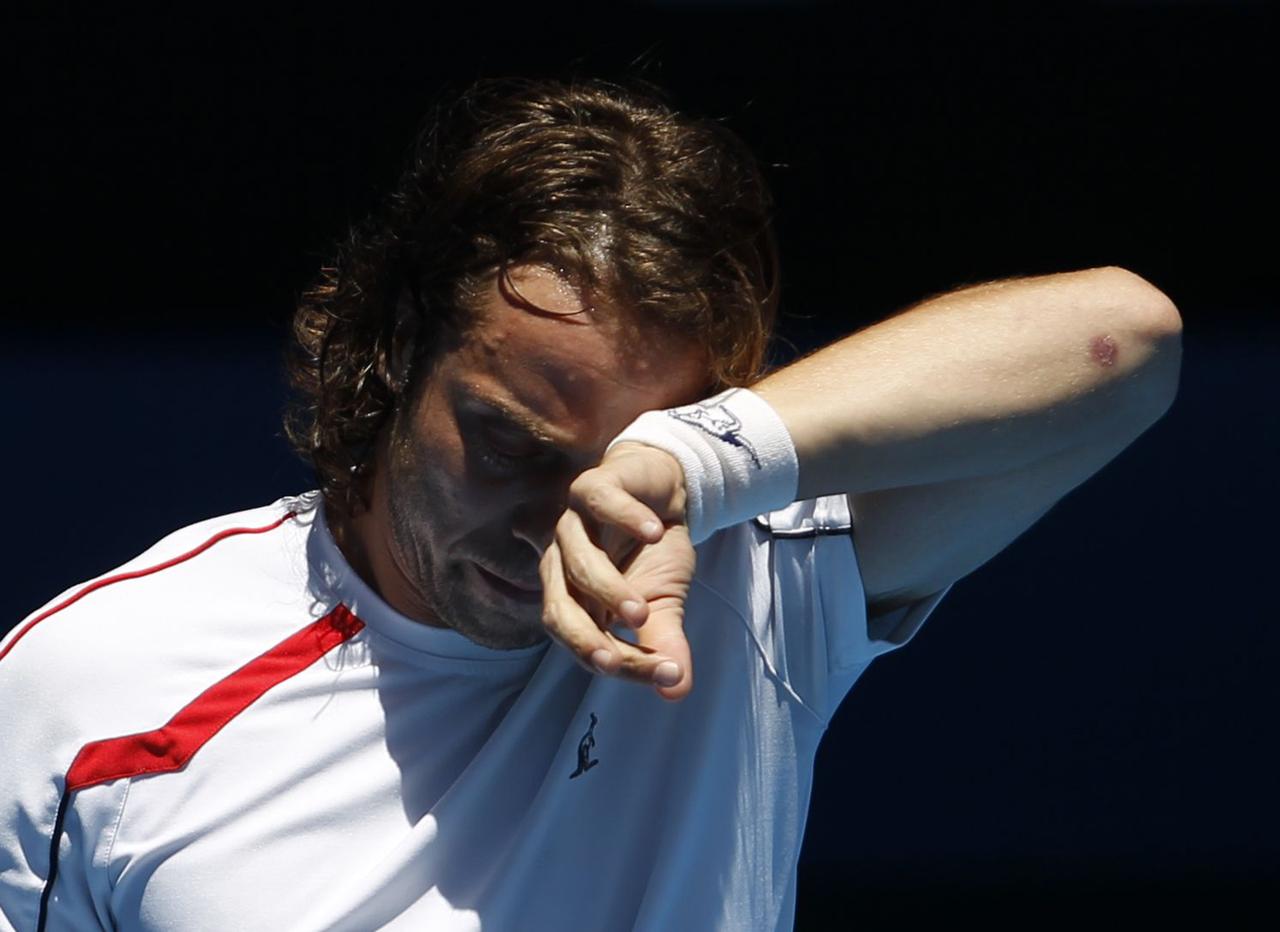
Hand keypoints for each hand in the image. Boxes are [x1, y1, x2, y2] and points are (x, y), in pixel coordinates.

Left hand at [538, 442, 694, 701]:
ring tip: (643, 611)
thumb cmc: (653, 552)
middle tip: (616, 660)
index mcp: (573, 601)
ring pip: (575, 560)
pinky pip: (600, 502)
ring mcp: (572, 524)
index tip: (664, 676)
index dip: (622, 665)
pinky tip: (655, 533)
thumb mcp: (664, 600)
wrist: (662, 490)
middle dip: (584, 640)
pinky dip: (626, 519)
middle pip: (557, 610)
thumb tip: (676, 691)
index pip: (584, 643)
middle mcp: (561, 566)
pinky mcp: (592, 485)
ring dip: (607, 589)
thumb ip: (663, 641)